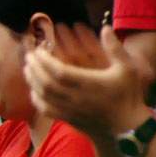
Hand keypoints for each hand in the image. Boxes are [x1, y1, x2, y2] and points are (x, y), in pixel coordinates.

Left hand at [25, 24, 150, 135]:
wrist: (127, 128)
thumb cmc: (127, 96)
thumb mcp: (128, 70)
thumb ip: (116, 49)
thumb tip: (105, 28)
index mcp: (89, 84)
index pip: (59, 71)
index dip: (45, 60)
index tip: (38, 50)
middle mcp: (76, 98)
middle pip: (46, 82)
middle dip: (34, 68)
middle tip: (28, 56)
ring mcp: (70, 110)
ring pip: (43, 96)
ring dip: (32, 81)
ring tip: (27, 68)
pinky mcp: (67, 119)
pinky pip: (45, 110)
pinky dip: (36, 99)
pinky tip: (33, 90)